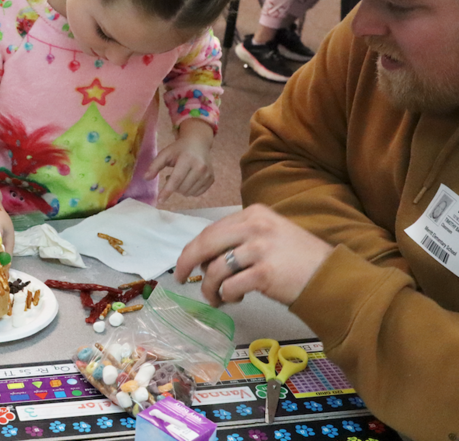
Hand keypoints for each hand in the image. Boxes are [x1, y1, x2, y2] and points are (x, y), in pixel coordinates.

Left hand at [145, 119, 213, 205]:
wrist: (198, 143)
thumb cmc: (179, 149)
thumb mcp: (165, 154)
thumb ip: (155, 165)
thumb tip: (145, 178)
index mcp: (188, 159)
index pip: (176, 180)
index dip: (167, 191)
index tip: (160, 200)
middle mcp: (200, 167)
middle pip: (182, 188)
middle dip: (173, 188)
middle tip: (170, 177)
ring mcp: (208, 174)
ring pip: (189, 193)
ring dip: (181, 189)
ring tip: (179, 177)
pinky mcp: (211, 179)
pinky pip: (197, 193)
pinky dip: (189, 190)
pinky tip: (187, 180)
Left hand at [174, 204, 333, 307]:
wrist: (332, 277)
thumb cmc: (299, 259)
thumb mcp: (269, 236)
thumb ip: (240, 239)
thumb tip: (205, 258)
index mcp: (254, 214)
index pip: (212, 230)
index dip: (194, 248)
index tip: (186, 263)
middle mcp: (255, 226)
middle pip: (206, 243)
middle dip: (188, 262)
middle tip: (182, 278)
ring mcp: (260, 249)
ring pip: (216, 269)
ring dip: (210, 288)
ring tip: (217, 298)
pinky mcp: (264, 273)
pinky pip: (230, 287)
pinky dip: (227, 296)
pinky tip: (234, 300)